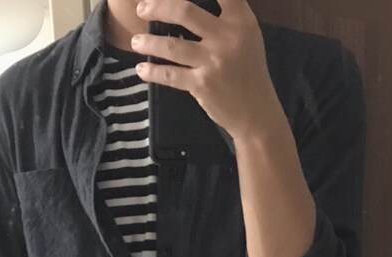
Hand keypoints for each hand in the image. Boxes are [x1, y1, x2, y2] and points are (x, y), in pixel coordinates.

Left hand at [131, 0, 282, 141]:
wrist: (255, 112)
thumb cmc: (248, 71)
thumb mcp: (247, 36)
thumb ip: (228, 16)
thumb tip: (186, 7)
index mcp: (240, 21)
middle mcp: (227, 37)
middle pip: (184, 11)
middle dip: (158, 7)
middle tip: (142, 8)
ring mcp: (213, 62)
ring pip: (172, 45)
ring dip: (149, 42)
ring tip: (135, 41)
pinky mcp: (202, 85)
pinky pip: (170, 75)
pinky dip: (153, 72)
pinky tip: (142, 70)